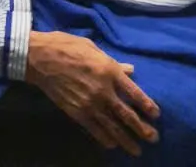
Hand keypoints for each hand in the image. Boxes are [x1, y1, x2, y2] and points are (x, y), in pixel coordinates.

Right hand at [26, 31, 158, 156]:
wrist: (39, 57)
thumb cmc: (66, 46)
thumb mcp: (92, 47)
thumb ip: (113, 62)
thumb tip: (130, 70)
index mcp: (109, 70)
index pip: (135, 93)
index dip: (147, 106)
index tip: (156, 115)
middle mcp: (104, 90)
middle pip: (128, 115)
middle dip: (142, 129)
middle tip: (153, 138)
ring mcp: (90, 103)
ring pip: (114, 128)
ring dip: (128, 140)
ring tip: (137, 150)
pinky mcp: (77, 113)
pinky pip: (95, 130)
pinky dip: (106, 139)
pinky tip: (112, 145)